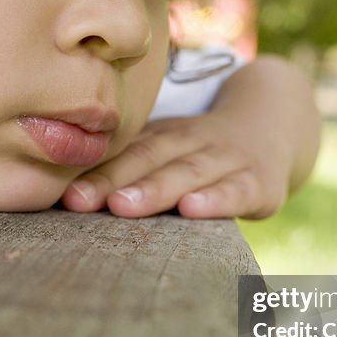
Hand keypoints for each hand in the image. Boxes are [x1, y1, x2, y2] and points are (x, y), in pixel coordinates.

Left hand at [61, 55, 318, 218]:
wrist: (273, 126)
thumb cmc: (201, 151)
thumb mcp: (168, 149)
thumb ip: (128, 167)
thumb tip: (64, 198)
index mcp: (166, 135)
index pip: (129, 152)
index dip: (97, 173)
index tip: (65, 197)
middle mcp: (194, 142)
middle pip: (151, 160)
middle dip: (115, 181)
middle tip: (80, 201)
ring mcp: (229, 160)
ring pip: (190, 173)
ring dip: (156, 189)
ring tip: (124, 207)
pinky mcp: (261, 184)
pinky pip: (238, 190)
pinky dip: (217, 200)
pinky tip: (194, 210)